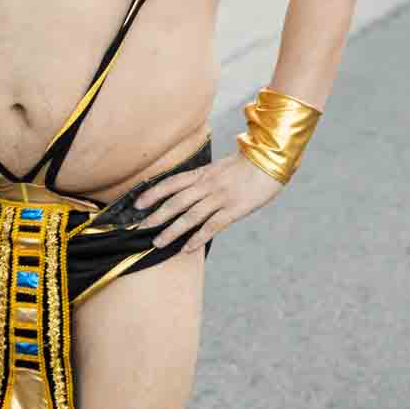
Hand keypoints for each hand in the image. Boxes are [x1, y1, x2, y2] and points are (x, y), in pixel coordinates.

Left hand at [133, 151, 281, 253]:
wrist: (272, 159)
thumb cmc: (248, 165)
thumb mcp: (221, 168)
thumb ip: (205, 180)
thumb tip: (190, 192)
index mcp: (203, 173)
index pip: (171, 183)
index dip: (153, 193)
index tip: (137, 204)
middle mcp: (207, 185)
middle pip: (175, 201)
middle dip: (156, 216)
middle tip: (139, 228)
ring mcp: (220, 197)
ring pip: (190, 216)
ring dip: (172, 231)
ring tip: (158, 243)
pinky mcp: (234, 209)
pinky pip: (212, 226)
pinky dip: (198, 238)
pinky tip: (187, 249)